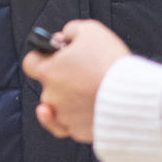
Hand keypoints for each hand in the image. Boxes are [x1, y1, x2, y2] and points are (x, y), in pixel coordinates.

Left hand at [21, 19, 131, 143]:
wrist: (131, 97)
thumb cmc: (109, 62)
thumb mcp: (90, 30)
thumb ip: (71, 30)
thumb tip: (62, 38)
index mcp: (48, 71)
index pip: (30, 62)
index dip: (42, 56)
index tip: (56, 55)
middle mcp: (50, 95)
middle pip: (49, 84)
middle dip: (62, 78)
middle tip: (84, 72)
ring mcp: (63, 116)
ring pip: (59, 106)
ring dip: (70, 98)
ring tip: (92, 90)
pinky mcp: (78, 131)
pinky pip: (71, 125)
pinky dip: (76, 118)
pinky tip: (81, 111)